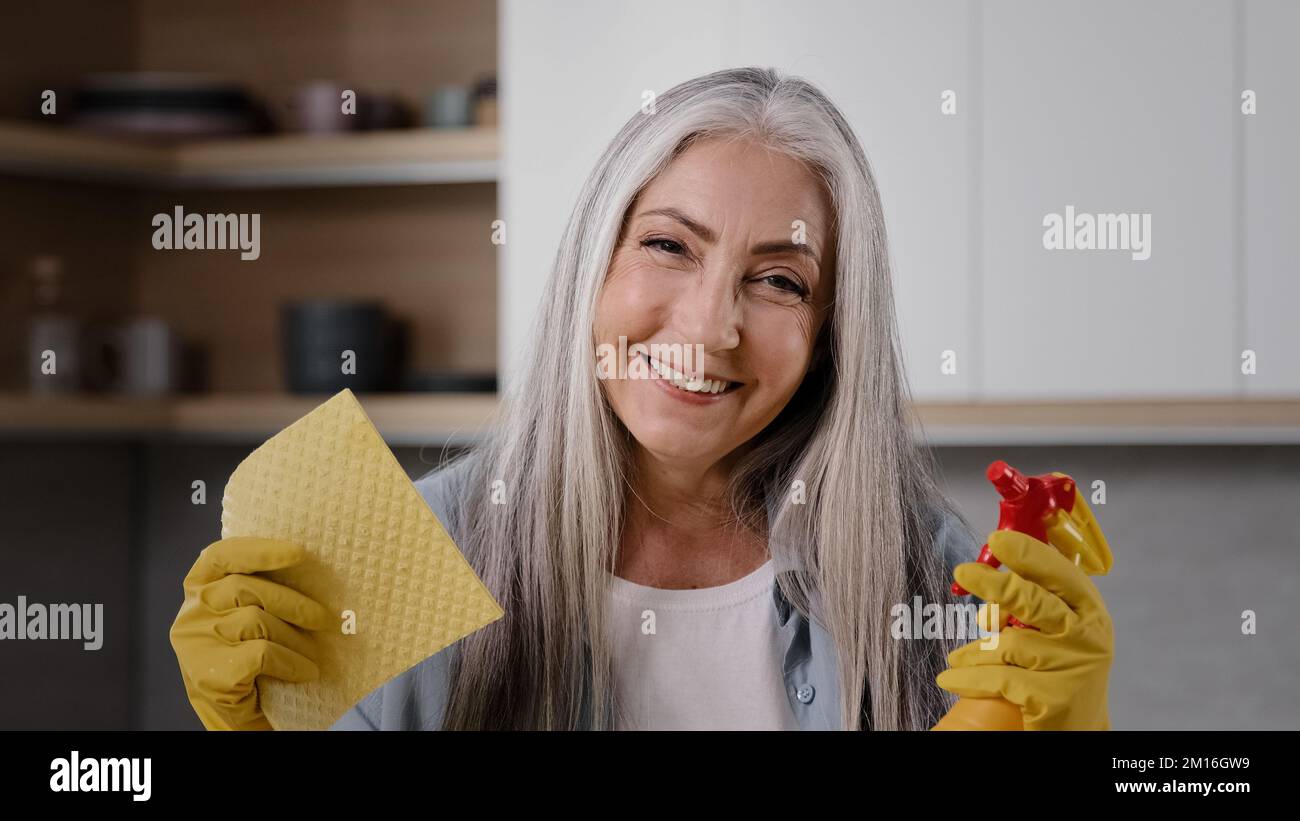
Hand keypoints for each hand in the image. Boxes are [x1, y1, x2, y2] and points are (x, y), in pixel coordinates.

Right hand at [169, 537, 334, 729]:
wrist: (236, 716)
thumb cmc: (248, 658)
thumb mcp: (247, 616)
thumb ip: (260, 591)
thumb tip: (312, 571)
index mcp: (198, 590)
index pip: (221, 556)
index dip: (259, 551)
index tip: (298, 553)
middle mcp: (190, 614)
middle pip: (245, 588)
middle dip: (294, 603)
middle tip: (326, 619)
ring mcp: (196, 645)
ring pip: (256, 621)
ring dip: (296, 638)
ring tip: (314, 653)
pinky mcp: (209, 675)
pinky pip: (262, 654)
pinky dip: (291, 662)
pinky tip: (305, 672)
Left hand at [936, 528, 1113, 729]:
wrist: (1077, 729)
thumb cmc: (1059, 670)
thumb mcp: (1057, 632)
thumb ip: (1032, 604)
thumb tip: (985, 580)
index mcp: (1090, 611)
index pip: (1062, 574)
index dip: (1030, 555)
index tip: (998, 539)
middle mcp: (1088, 636)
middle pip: (1033, 602)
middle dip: (995, 585)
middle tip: (963, 571)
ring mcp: (1074, 667)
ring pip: (1008, 644)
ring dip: (975, 650)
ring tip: (958, 658)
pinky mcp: (1054, 698)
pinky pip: (998, 678)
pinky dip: (968, 677)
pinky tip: (950, 678)